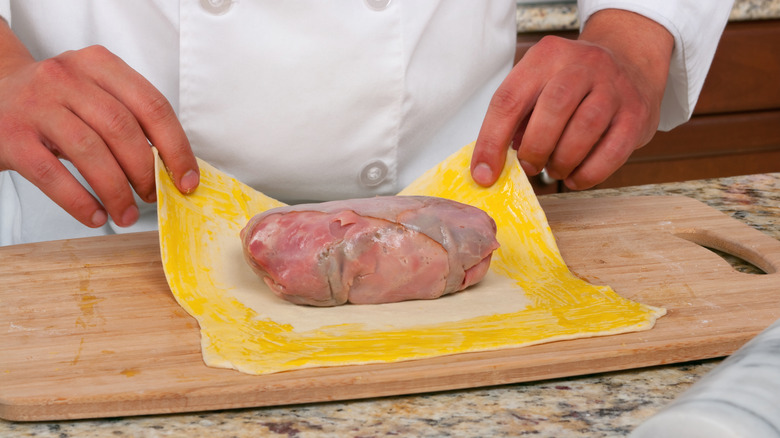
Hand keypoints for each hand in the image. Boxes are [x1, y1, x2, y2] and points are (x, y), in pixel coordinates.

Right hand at [0, 21, 197, 227]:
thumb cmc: (55, 104)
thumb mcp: (93, 95)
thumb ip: (130, 120)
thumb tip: (172, 169)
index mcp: (99, 64)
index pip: (152, 105)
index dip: (176, 147)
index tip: (187, 180)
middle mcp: (67, 77)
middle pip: (123, 129)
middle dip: (146, 172)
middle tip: (153, 197)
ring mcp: (36, 105)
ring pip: (90, 152)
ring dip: (116, 191)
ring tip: (126, 214)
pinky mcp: (11, 135)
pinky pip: (53, 175)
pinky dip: (80, 202)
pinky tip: (96, 216)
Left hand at [471, 9, 673, 189]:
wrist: (630, 61)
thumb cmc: (572, 83)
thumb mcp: (539, 85)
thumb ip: (518, 119)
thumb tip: (494, 165)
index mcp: (546, 56)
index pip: (509, 99)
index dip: (491, 142)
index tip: (484, 174)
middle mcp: (583, 64)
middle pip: (553, 108)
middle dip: (535, 148)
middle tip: (530, 166)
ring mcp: (614, 87)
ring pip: (584, 129)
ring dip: (562, 161)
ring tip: (554, 169)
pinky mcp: (637, 113)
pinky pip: (612, 151)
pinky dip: (589, 173)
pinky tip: (576, 177)